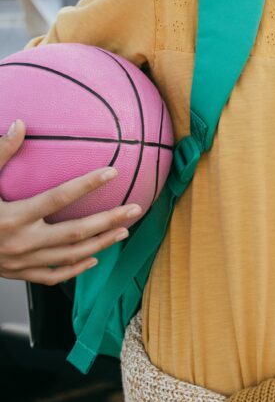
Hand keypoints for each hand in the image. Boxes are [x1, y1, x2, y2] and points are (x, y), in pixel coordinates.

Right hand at [0, 121, 141, 284]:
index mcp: (12, 217)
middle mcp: (20, 242)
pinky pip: (51, 276)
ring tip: (124, 230)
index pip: (58, 198)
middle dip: (108, 220)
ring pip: (70, 256)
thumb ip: (1, 154)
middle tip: (135, 208)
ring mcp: (20, 262)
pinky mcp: (17, 274)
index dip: (87, 184)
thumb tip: (20, 124)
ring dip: (100, 244)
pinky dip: (74, 269)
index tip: (113, 172)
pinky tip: (92, 259)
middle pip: (75, 232)